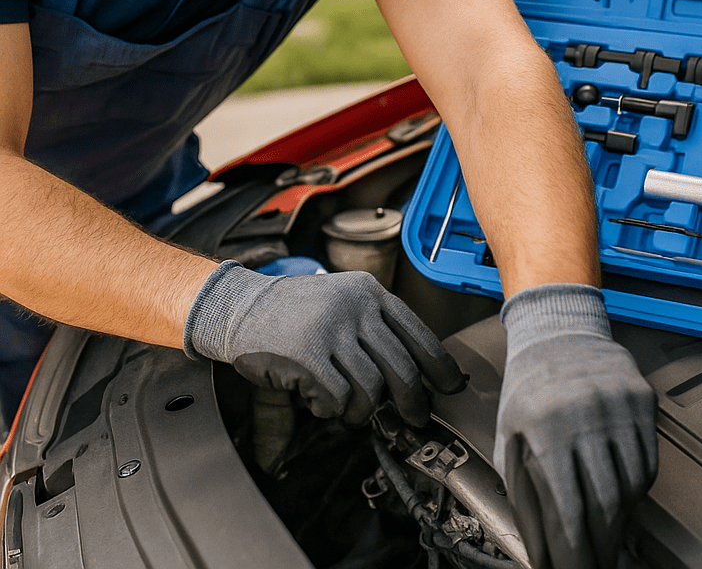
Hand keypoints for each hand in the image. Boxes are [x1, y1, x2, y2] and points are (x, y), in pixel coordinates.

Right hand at [183, 261, 464, 424]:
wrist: (241, 306)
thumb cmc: (297, 312)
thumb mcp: (343, 301)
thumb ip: (376, 327)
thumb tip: (417, 372)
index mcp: (370, 292)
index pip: (419, 332)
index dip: (440, 365)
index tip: (451, 386)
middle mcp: (356, 307)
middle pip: (402, 366)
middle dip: (413, 400)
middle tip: (414, 418)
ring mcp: (331, 329)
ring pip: (371, 388)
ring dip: (363, 410)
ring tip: (349, 409)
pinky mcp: (306, 354)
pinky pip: (338, 398)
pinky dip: (333, 409)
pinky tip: (320, 402)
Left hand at [494, 284, 657, 568]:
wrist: (558, 329)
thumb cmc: (530, 385)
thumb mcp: (510, 434)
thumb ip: (521, 488)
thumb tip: (538, 544)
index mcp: (547, 428)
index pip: (569, 508)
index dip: (574, 549)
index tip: (575, 568)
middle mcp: (585, 415)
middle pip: (606, 503)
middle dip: (602, 543)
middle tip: (598, 560)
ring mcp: (618, 406)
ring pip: (633, 485)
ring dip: (623, 520)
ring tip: (611, 535)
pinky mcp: (641, 400)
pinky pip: (649, 460)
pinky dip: (639, 487)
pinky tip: (625, 495)